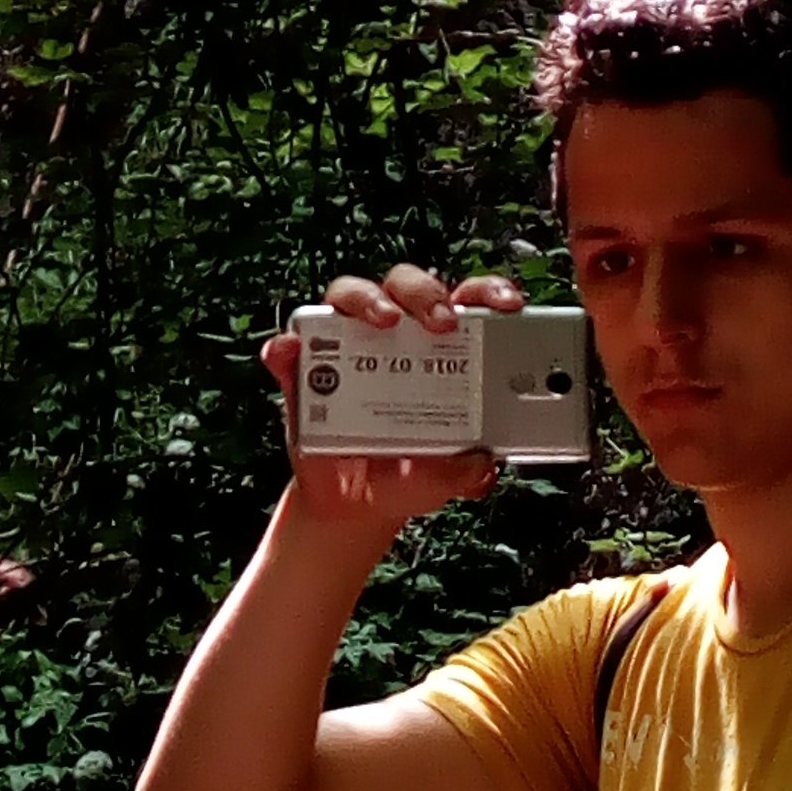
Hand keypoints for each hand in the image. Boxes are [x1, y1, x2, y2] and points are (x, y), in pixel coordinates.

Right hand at [260, 263, 523, 538]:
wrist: (357, 504)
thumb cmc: (407, 472)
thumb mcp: (445, 477)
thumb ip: (466, 471)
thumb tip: (481, 464)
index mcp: (438, 347)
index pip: (464, 300)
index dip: (487, 291)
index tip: (506, 303)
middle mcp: (390, 336)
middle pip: (406, 286)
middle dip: (426, 293)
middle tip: (440, 322)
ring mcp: (343, 347)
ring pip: (347, 296)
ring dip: (363, 299)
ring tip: (379, 321)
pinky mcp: (302, 373)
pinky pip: (287, 350)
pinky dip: (285, 348)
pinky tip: (290, 352)